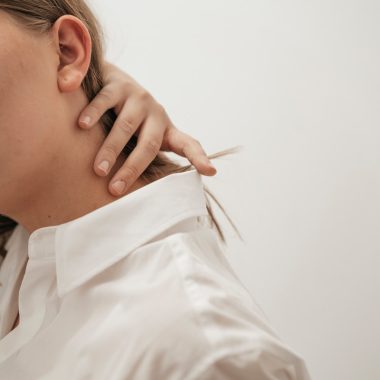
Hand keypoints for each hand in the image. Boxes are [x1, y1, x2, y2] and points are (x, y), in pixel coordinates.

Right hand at [78, 62, 215, 195]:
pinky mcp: (118, 85)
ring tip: (99, 169)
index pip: (188, 144)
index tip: (211, 172)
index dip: (199, 158)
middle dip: (133, 168)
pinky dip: (94, 113)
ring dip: (111, 149)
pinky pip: (105, 101)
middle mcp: (156, 114)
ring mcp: (138, 98)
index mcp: (167, 130)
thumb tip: (147, 193)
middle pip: (149, 145)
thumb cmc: (132, 122)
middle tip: (116, 189)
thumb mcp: (145, 137)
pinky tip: (82, 126)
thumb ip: (148, 157)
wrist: (114, 82)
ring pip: (126, 126)